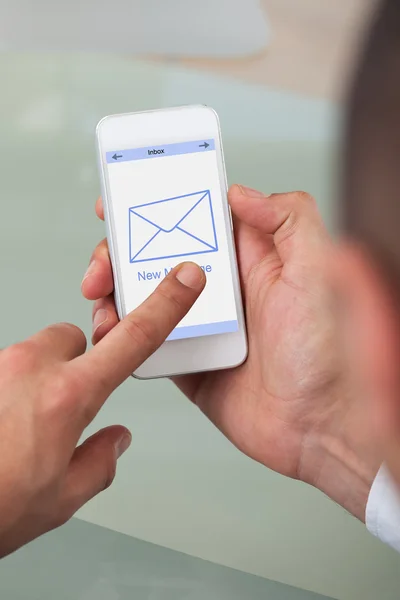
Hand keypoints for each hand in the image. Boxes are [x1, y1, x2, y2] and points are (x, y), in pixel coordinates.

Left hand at [0, 262, 204, 557]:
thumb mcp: (62, 498)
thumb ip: (99, 462)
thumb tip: (114, 442)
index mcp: (68, 397)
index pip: (134, 340)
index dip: (166, 306)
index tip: (185, 281)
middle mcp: (31, 368)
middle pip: (73, 337)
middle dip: (78, 362)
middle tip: (64, 404)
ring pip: (36, 351)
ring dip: (41, 375)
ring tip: (22, 423)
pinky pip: (7, 366)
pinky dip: (11, 386)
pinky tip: (2, 421)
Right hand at [84, 185, 379, 519]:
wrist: (317, 427)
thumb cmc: (328, 355)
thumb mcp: (318, 273)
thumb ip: (290, 220)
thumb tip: (242, 193)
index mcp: (248, 261)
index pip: (192, 220)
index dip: (156, 207)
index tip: (122, 202)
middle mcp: (221, 290)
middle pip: (157, 256)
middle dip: (120, 252)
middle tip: (103, 263)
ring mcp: (200, 326)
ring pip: (144, 297)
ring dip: (114, 292)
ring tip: (99, 297)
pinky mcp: (187, 362)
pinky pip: (144, 341)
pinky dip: (121, 334)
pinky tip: (110, 331)